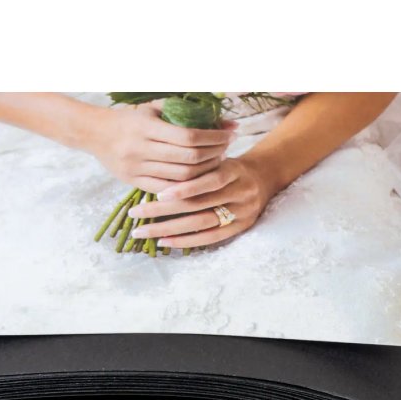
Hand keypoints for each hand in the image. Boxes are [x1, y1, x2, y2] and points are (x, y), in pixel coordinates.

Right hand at [82, 100, 236, 193]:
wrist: (93, 133)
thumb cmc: (130, 119)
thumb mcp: (153, 109)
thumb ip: (187, 113)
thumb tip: (228, 121)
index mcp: (146, 127)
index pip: (189, 136)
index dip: (214, 138)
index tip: (229, 135)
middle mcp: (140, 148)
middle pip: (189, 159)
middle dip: (214, 154)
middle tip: (226, 149)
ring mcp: (136, 168)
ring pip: (182, 177)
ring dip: (205, 172)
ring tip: (216, 162)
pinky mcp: (133, 182)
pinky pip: (168, 189)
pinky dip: (188, 186)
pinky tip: (200, 178)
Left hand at [126, 156, 275, 248]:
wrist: (264, 179)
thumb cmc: (231, 167)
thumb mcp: (220, 157)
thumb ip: (199, 163)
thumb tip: (160, 165)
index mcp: (235, 171)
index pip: (209, 182)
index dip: (185, 189)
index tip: (157, 194)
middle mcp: (241, 194)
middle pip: (200, 205)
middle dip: (165, 210)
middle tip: (135, 214)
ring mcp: (242, 213)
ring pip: (202, 223)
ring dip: (170, 228)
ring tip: (143, 231)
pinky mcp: (241, 228)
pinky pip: (211, 237)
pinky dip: (187, 240)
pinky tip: (165, 241)